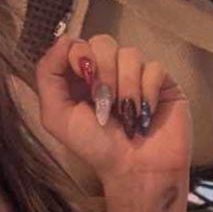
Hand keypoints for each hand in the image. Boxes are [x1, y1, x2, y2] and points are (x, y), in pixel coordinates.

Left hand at [34, 33, 192, 199]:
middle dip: (103, 73)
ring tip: (126, 116)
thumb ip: (48, 75)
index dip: (79, 55)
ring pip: (130, 54)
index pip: (77, 43)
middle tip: (105, 105)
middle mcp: (109, 70)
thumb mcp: (58, 116)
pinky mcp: (163, 82)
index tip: (83, 80)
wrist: (136, 171)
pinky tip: (144, 114)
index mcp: (82, 77)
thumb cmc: (96, 147)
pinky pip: (154, 68)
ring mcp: (137, 74)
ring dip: (125, 87)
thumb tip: (64, 39)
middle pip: (103, 41)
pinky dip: (146, 92)